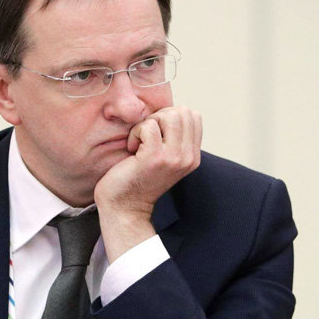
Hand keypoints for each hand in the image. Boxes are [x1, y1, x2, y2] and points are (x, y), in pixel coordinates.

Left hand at [94, 106, 201, 262]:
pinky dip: (135, 132)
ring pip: (169, 115)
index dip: (170, 116)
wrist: (124, 208)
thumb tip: (169, 111)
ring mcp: (173, 157)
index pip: (193, 115)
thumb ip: (173, 138)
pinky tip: (131, 148)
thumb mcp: (164, 157)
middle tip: (146, 137)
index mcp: (192, 156)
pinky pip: (149, 126)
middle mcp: (188, 157)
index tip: (155, 134)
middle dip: (159, 117)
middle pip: (182, 112)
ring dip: (149, 123)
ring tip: (139, 141)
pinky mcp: (155, 158)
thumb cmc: (137, 178)